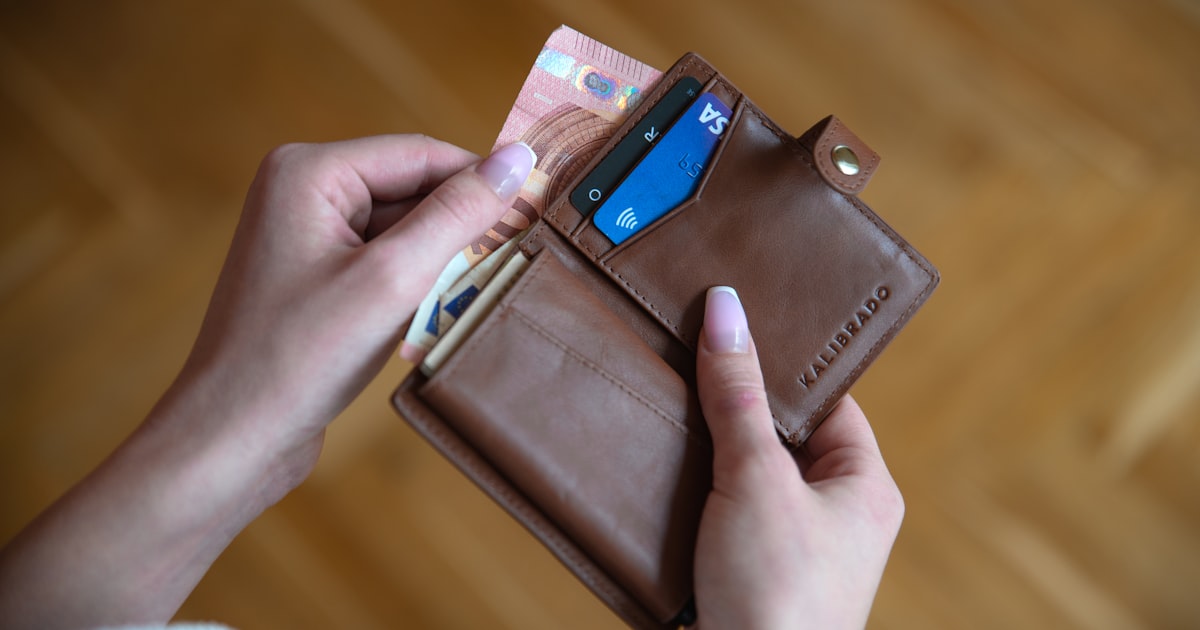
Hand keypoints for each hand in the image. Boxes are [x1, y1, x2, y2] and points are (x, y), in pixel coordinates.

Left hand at [0, 135, 535, 628]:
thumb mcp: (392, 279)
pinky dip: (414, 284)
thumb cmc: (298, 358)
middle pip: (411, 189)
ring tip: (468, 294)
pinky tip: (431, 316)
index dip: (481, 180)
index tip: (537, 209)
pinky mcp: (313, 276)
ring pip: (401, 229)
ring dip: (439, 261)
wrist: (231, 438)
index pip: (420, 154)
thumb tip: (518, 161)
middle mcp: (302, 190)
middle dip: (458, 226)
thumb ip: (457, 215)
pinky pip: (382, 260)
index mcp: (309, 171)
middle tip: (509, 260)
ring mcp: (305, 235)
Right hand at [691, 287, 904, 628]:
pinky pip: (716, 513)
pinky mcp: (744, 573)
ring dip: (703, 449)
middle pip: (778, 435)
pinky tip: (655, 466)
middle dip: (731, 404)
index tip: (735, 325)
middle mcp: (832, 517)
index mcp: (863, 487)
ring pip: (741, 474)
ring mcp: (787, 548)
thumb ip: (738, 396)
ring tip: (663, 401)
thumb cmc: (777, 595)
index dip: (780, 363)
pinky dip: (687, 493)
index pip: (825, 402)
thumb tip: (726, 310)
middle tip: (687, 355)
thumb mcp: (757, 478)